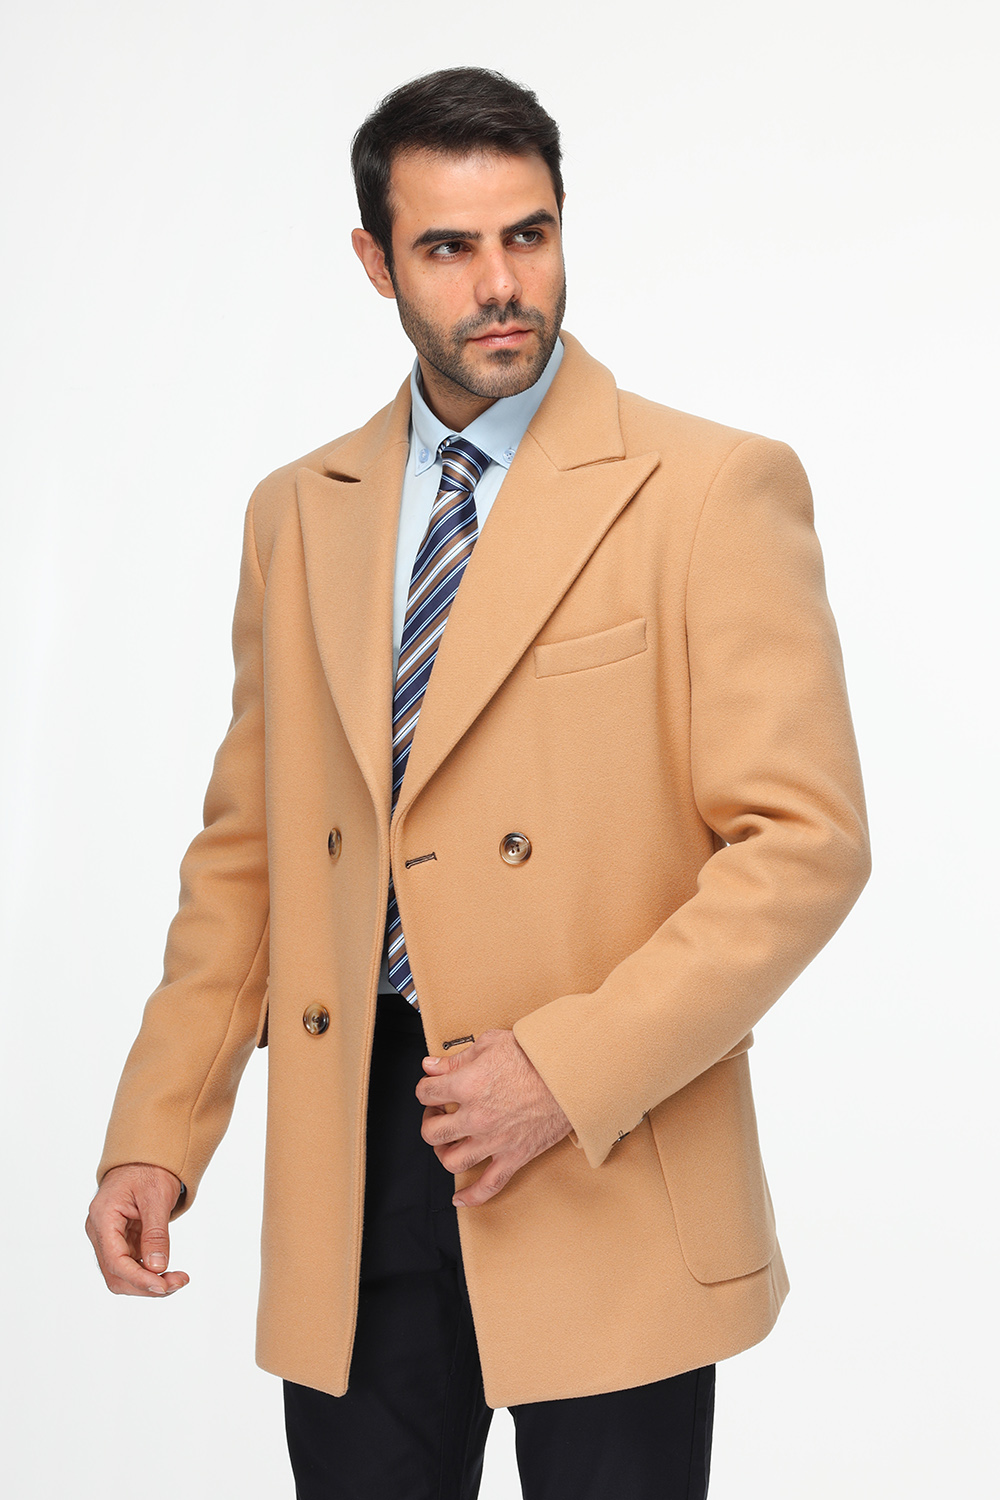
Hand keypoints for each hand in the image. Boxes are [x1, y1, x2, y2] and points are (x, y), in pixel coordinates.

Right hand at [86, 1162, 189, 1296]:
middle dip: (146, 1285)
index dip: (139, 1278)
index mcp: (103, 1217)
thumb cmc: (149, 1170)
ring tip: (178, 1280)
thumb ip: (156, 1233)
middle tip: (178, 1282)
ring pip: (122, 1274)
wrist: (145, 1158)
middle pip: (116, 1274)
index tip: (164, 1286)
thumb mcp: (157, 1197)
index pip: (115, 1260)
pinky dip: (149, 1273)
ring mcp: (108, 1238)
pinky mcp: (119, 1241)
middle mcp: (99, 1231)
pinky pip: (130, 1265)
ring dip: (149, 1283)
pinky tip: (168, 1272)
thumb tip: (158, 1268)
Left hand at [416, 1029, 571, 1207]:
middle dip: (429, 1120)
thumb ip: (457, 1058)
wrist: (572, 1074)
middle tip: (438, 1112)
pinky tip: (460, 1197)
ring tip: (448, 1141)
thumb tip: (431, 1065)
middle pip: (432, 1131)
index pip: (426, 1092)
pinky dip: (471, 1197)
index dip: (425, 1087)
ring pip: (451, 1161)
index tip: (432, 1086)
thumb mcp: (491, 1043)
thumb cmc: (537, 1056)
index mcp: (468, 1085)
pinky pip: (488, 1186)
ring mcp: (495, 1141)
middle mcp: (477, 1117)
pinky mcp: (514, 1156)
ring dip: (443, 1152)